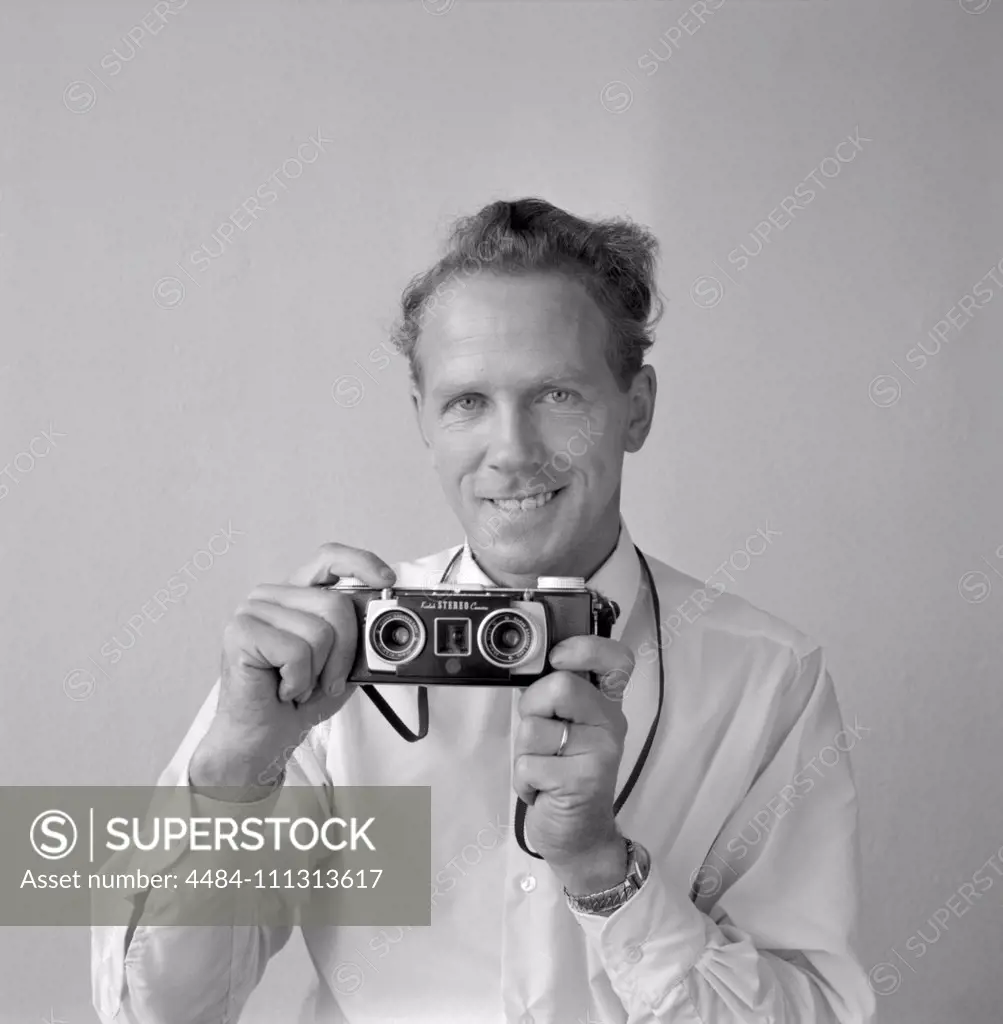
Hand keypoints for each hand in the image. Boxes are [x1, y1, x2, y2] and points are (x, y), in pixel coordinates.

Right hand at [189, 542, 395, 795]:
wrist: (262, 737)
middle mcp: (272, 595)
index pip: (330, 558)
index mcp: (297, 595)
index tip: (387, 581)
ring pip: (319, 631)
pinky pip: (297, 652)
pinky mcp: (240, 632)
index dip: (361, 563)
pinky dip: (298, 681)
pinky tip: (282, 688)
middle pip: (336, 604)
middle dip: (344, 652)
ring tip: (298, 684)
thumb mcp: (343, 661)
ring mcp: (252, 610)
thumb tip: (388, 618)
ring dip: (318, 672)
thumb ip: (359, 635)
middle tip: (326, 679)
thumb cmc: (300, 698)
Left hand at [513, 635, 635, 893]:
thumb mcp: (565, 728)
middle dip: (532, 709)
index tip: (558, 656)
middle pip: (560, 686)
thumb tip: (526, 665)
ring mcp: (600, 752)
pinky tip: (543, 789)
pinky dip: (524, 778)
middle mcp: (610, 723)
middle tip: (542, 736)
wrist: (580, 835)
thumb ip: (555, 697)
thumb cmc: (564, 774)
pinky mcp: (581, 781)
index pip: (616, 659)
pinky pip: (528, 762)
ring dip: (525, 750)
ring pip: (534, 727)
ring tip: (544, 767)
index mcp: (606, 703)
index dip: (586, 647)